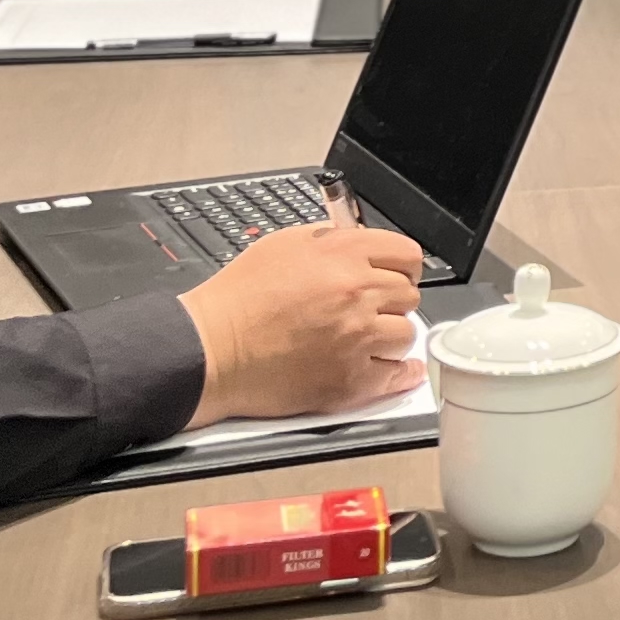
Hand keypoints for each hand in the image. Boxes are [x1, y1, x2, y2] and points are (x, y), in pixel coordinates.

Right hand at [180, 223, 427, 425]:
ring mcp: (357, 338)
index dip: (402, 267)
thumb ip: (332, 239)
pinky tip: (396, 370)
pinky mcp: (350, 380)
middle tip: (372, 309)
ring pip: (405, 335)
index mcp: (344, 254)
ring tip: (365, 338)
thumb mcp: (285, 244)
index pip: (408, 255)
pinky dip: (398, 374)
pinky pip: (397, 375)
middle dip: (392, 301)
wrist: (210, 349)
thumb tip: (360, 242)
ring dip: (390, 337)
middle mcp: (357, 292)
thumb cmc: (238, 301)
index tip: (396, 276)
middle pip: (409, 295)